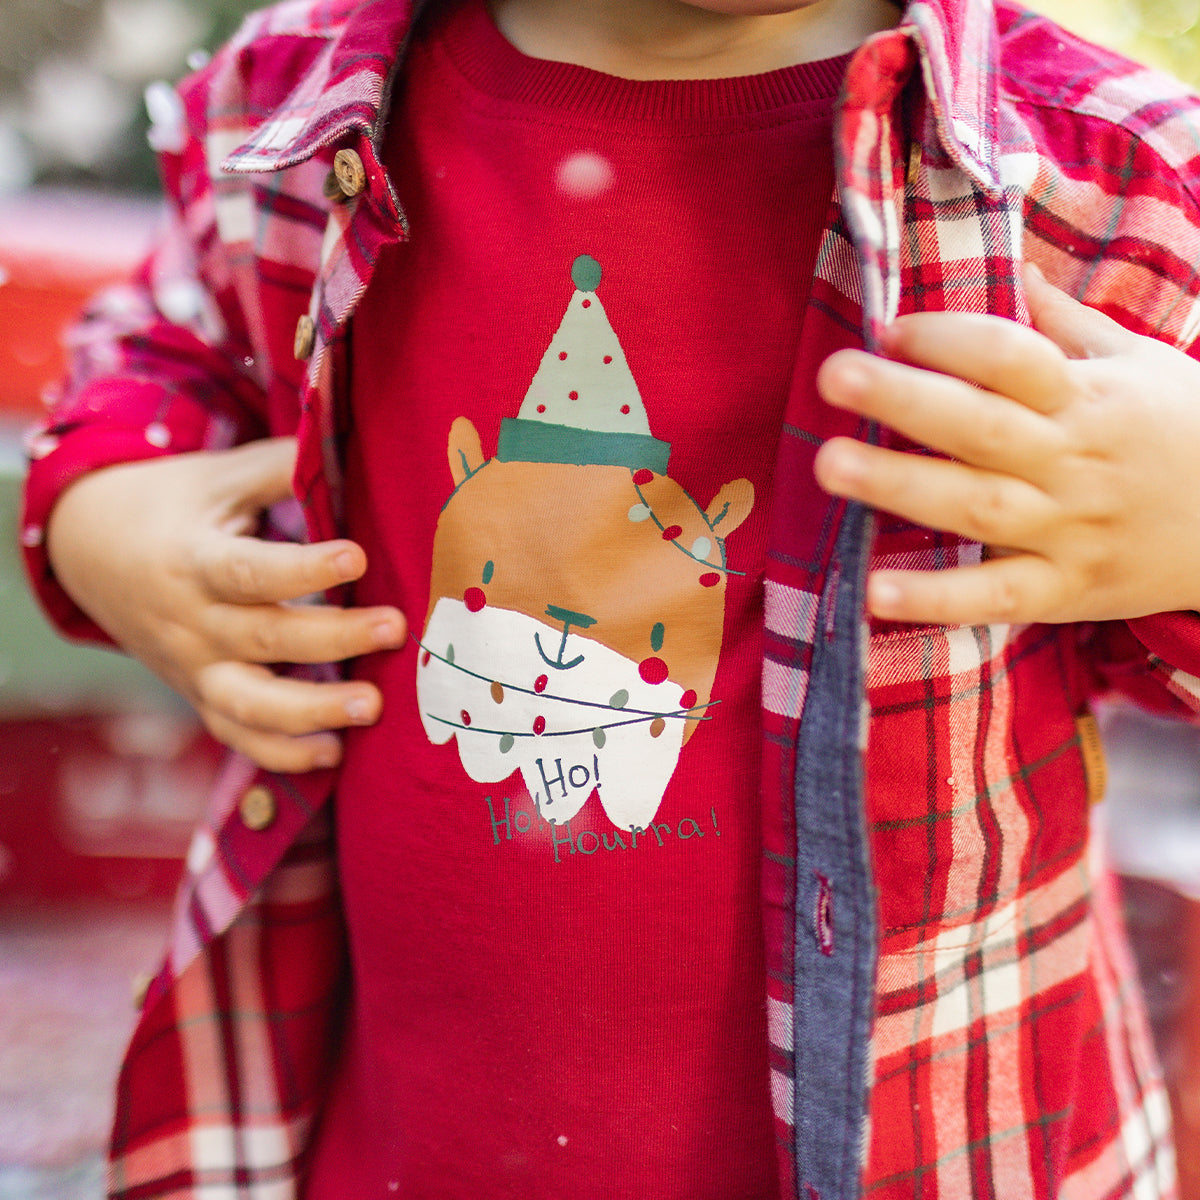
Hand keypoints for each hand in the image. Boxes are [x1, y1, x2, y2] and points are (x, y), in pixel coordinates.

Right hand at [47, 438, 406, 771]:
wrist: (93, 551)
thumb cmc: (176, 505)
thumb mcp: (219, 477)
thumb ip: (281, 469)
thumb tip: (350, 447)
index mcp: (194, 561)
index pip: (248, 571)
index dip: (302, 568)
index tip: (357, 555)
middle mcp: (192, 622)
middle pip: (264, 639)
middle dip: (333, 638)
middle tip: (395, 627)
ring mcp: (194, 668)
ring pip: (249, 705)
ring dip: (312, 713)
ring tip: (372, 707)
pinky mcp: (201, 695)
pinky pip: (237, 736)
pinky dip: (281, 754)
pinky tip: (334, 753)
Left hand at [813, 264, 1199, 626]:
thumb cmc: (1189, 431)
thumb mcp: (1142, 364)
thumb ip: (1068, 324)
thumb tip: (1013, 266)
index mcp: (1090, 398)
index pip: (1015, 359)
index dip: (952, 340)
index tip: (890, 328)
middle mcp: (1073, 461)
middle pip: (980, 427)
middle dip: (905, 399)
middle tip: (834, 375)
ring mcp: (1069, 531)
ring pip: (976, 508)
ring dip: (899, 487)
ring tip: (828, 466)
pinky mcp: (1065, 592)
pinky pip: (995, 598)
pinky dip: (937, 599)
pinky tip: (874, 592)